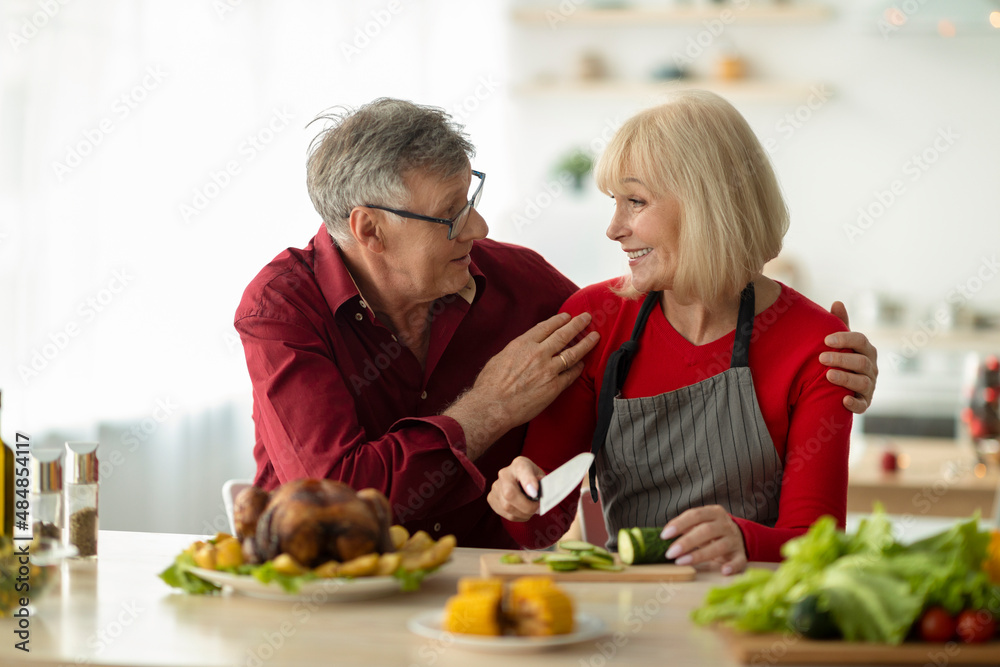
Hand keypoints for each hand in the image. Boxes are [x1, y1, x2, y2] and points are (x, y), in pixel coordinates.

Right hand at [445, 312, 599, 458]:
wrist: (493, 406)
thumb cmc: (490, 385)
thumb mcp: (500, 358)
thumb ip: (516, 351)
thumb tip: (524, 349)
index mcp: (523, 344)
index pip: (546, 327)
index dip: (559, 320)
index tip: (567, 316)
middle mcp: (538, 353)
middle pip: (563, 335)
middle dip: (577, 324)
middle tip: (587, 318)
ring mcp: (548, 370)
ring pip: (573, 353)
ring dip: (586, 343)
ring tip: (595, 337)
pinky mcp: (554, 387)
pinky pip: (571, 374)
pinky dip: (578, 368)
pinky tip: (582, 364)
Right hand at [488, 456, 543, 521]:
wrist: (521, 480)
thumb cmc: (533, 479)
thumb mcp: (541, 477)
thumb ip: (541, 483)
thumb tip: (534, 492)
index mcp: (519, 464)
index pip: (522, 470)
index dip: (528, 482)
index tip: (535, 493)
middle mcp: (504, 473)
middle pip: (510, 494)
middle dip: (526, 506)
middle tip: (536, 508)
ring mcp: (495, 486)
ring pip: (507, 507)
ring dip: (523, 514)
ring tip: (530, 510)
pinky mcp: (491, 498)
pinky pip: (504, 514)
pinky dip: (517, 516)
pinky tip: (522, 512)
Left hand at [660, 505, 746, 574]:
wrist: (738, 536)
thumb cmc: (711, 531)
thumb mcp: (700, 524)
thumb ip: (685, 526)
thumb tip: (665, 533)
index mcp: (714, 512)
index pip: (695, 515)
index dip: (679, 524)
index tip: (664, 535)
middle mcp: (725, 525)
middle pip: (706, 531)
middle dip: (686, 542)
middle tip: (670, 553)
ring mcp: (735, 540)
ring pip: (720, 546)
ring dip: (699, 555)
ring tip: (681, 562)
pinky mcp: (741, 555)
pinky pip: (739, 561)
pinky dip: (733, 566)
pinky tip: (723, 571)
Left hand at [822, 301, 877, 414]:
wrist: (840, 387)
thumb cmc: (841, 358)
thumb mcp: (840, 342)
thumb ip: (840, 324)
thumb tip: (837, 302)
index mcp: (866, 350)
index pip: (860, 341)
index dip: (845, 339)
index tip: (826, 340)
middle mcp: (871, 367)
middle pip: (860, 361)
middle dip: (841, 359)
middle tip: (821, 358)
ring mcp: (869, 386)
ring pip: (862, 382)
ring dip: (846, 378)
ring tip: (828, 375)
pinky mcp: (864, 403)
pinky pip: (862, 405)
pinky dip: (855, 403)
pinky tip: (843, 400)